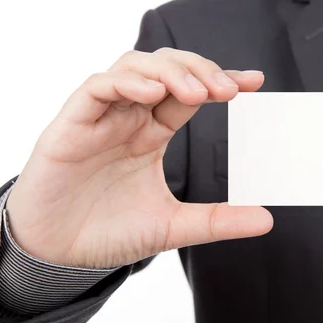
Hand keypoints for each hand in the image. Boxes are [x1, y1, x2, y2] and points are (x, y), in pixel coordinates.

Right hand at [5, 48, 272, 268]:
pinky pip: (97, 87)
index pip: (190, 94)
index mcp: (151, 133)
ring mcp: (101, 117)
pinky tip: (150, 94)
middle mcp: (129, 118)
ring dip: (168, 72)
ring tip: (196, 93)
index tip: (254, 80)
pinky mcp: (72, 125)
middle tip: (227, 89)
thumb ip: (217, 220)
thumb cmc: (107, 232)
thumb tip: (266, 219)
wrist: (56, 255)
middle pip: (166, 68)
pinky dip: (125, 83)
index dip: (221, 80)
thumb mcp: (173, 226)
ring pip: (133, 66)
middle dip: (199, 70)